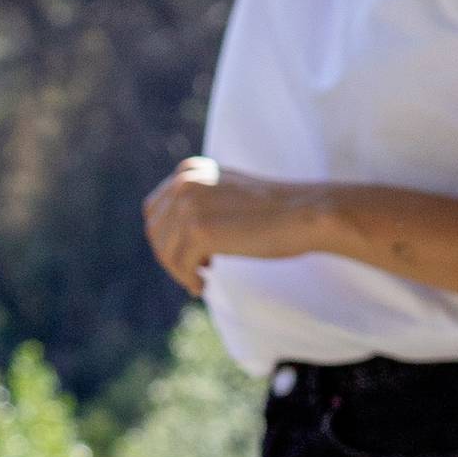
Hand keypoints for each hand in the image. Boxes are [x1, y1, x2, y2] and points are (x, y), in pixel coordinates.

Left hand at [144, 157, 325, 296]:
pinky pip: (180, 266)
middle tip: (194, 271)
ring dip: (180, 271)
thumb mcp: (225, 196)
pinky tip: (203, 286)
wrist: (302, 214)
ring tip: (201, 279)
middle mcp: (186, 182)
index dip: (166, 237)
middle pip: (155, 233)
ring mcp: (191, 205)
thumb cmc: (269, 212)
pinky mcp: (200, 230)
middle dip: (170, 256)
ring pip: (165, 252)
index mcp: (190, 170)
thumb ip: (198, 204)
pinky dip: (189, 280)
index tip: (186, 254)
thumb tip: (163, 238)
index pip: (154, 211)